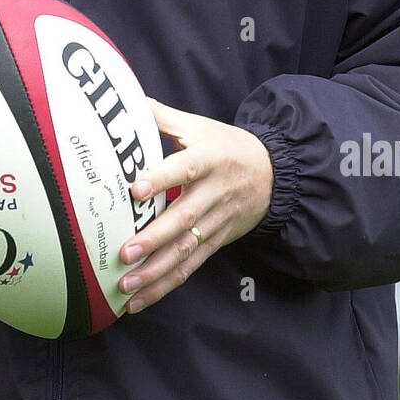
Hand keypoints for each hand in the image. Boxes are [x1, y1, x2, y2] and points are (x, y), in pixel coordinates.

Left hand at [118, 99, 273, 312]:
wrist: (274, 174)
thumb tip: (125, 100)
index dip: (161, 178)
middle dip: (154, 239)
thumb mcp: (198, 125)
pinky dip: (165, 285)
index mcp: (208, 159)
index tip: (135, 188)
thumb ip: (161, 116)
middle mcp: (213, 193)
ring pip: (186, 250)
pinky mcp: (216, 242)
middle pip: (184, 219)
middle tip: (125, 253)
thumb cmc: (227, 146)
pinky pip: (190, 266)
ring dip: (156, 271)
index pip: (183, 168)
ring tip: (127, 285)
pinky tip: (139, 300)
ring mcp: (216, 222)